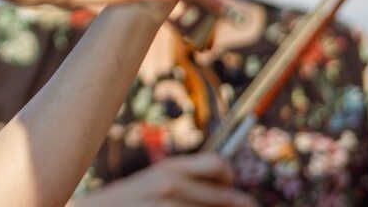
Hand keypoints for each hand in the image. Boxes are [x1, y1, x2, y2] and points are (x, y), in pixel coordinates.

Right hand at [69, 154, 255, 206]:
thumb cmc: (122, 204)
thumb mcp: (150, 183)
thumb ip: (180, 182)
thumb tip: (223, 187)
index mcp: (168, 169)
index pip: (219, 164)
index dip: (230, 178)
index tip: (230, 188)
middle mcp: (172, 187)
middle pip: (229, 197)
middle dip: (239, 204)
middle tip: (245, 206)